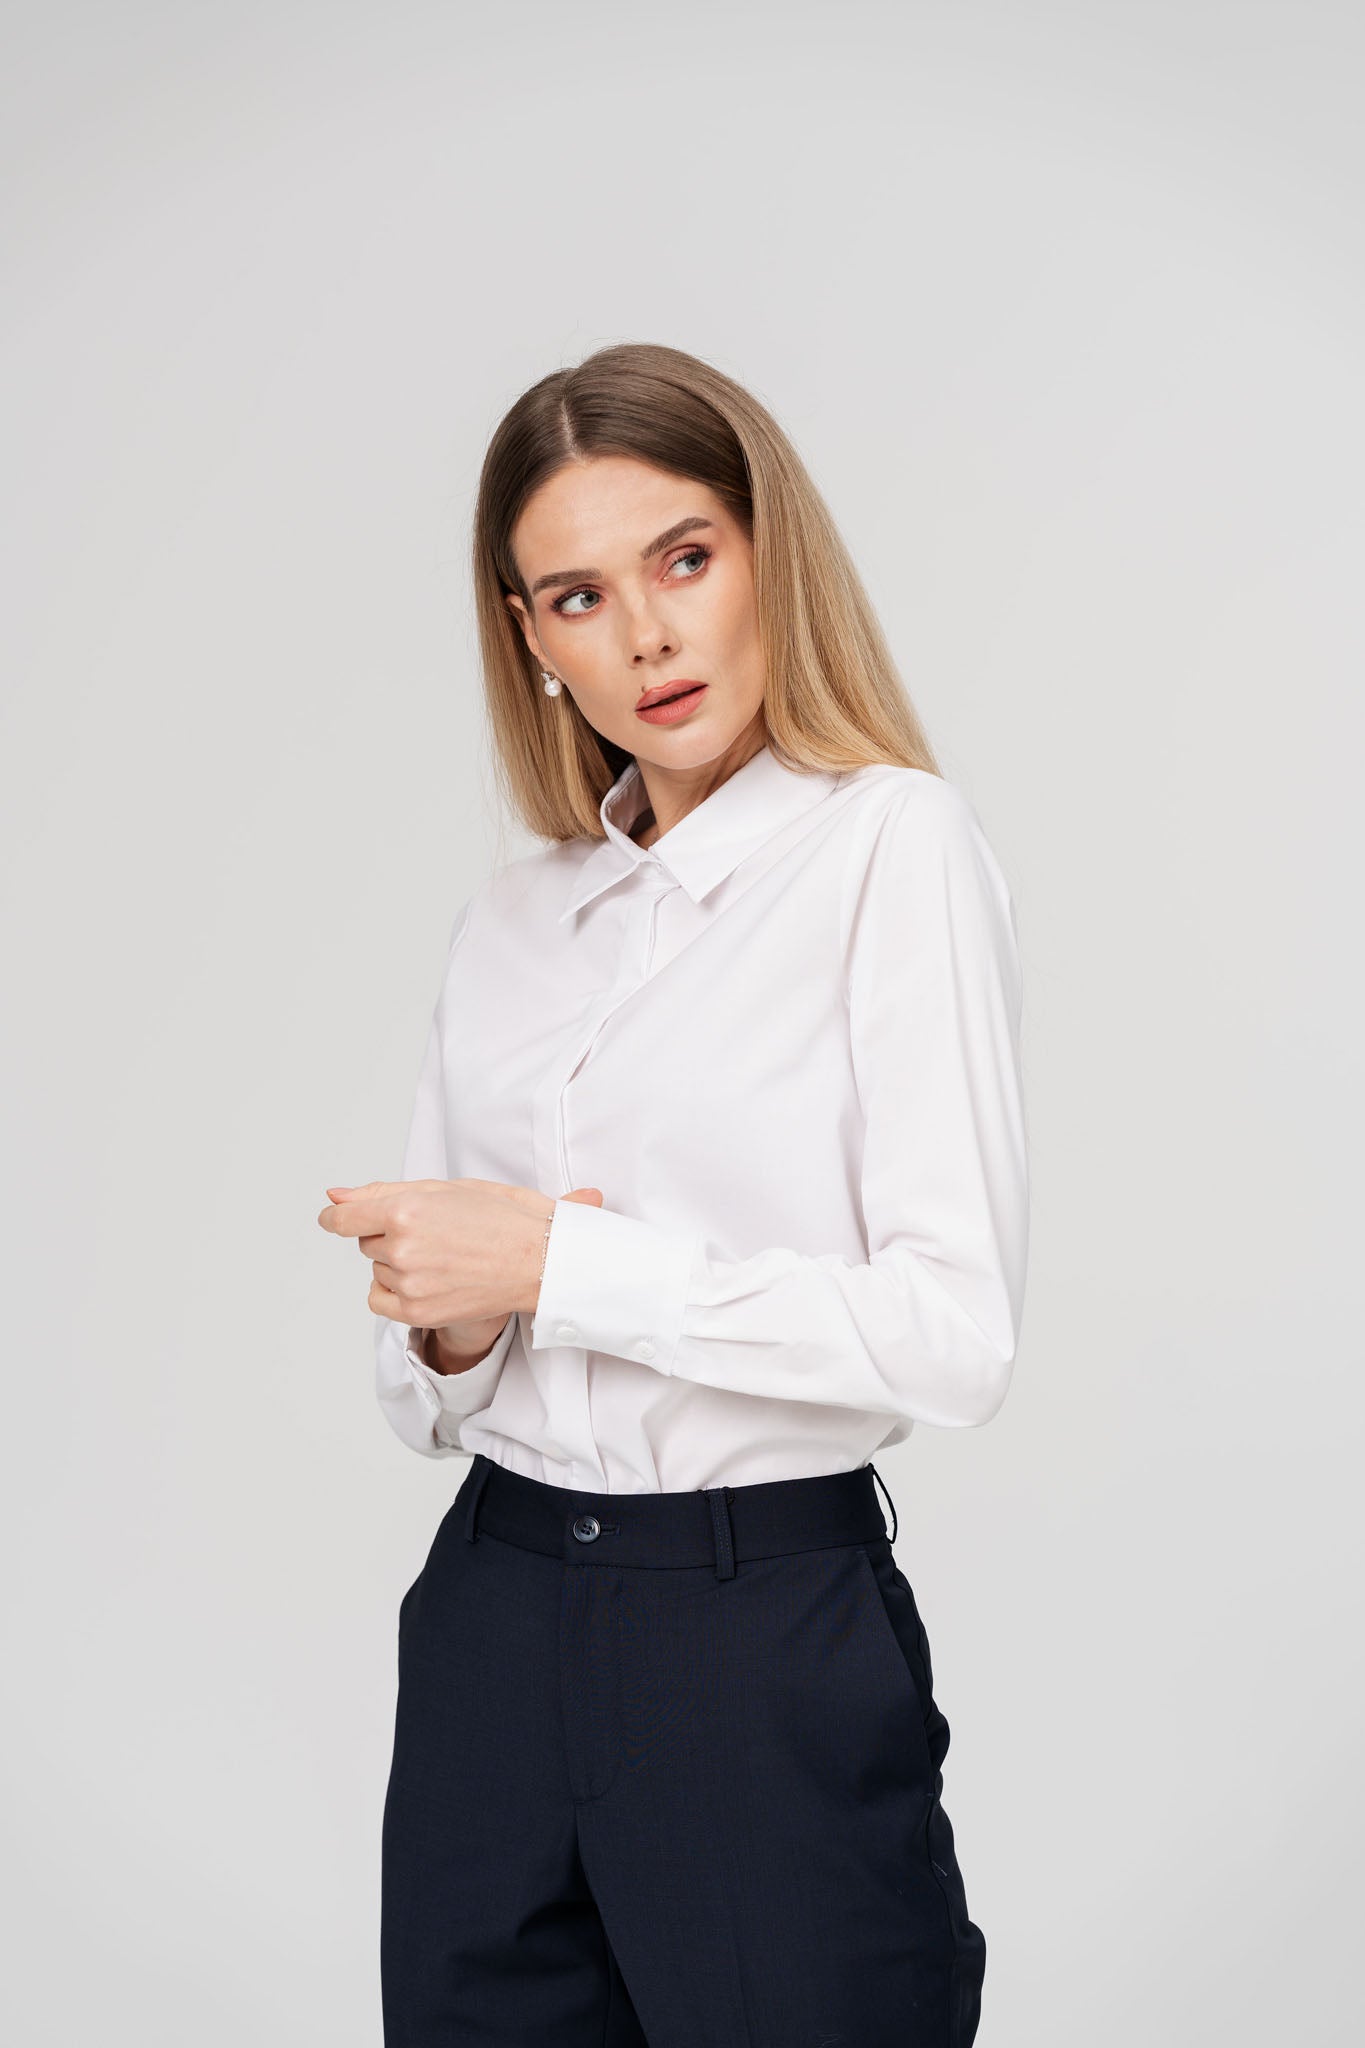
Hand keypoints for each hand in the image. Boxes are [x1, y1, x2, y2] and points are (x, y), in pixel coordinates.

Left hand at [317, 1179, 603, 1341]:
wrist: (541, 1259)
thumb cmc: (502, 1218)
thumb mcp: (444, 1189)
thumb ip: (381, 1192)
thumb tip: (334, 1196)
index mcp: (406, 1210)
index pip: (344, 1218)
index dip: (336, 1216)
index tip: (335, 1217)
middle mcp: (402, 1247)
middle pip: (366, 1241)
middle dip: (389, 1234)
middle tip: (434, 1232)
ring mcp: (409, 1283)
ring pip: (377, 1268)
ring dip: (397, 1262)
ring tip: (443, 1256)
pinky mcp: (417, 1312)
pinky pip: (378, 1298)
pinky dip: (392, 1289)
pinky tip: (423, 1279)